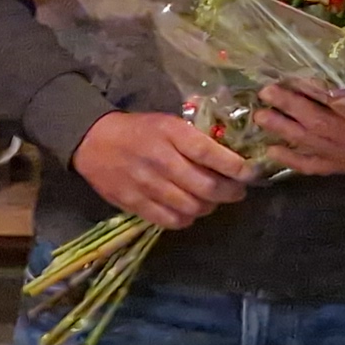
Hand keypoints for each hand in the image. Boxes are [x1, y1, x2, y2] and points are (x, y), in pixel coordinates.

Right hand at [73, 111, 251, 230]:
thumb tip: (232, 158)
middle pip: (206, 186)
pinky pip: (169, 220)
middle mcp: (160, 159)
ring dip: (209, 207)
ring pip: (191, 207)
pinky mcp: (133, 203)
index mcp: (171, 133)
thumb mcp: (169, 124)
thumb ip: (196, 140)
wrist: (93, 140)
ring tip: (212, 201)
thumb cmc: (140, 130)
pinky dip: (186, 219)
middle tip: (237, 191)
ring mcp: (146, 184)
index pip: (210, 153)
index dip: (235, 167)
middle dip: (230, 192)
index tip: (250, 174)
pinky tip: (189, 211)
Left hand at [256, 83, 344, 176]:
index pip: (338, 104)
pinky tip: (273, 152)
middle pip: (317, 124)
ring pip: (311, 144)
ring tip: (260, 117)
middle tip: (266, 93)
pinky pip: (316, 167)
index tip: (292, 79)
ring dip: (284, 130)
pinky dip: (293, 160)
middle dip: (290, 108)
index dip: (313, 91)